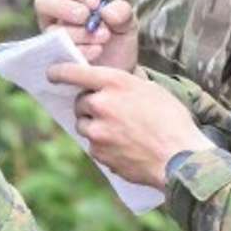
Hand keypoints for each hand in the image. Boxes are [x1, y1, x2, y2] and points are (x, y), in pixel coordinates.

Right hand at [34, 0, 137, 70]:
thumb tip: (106, 12)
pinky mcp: (54, 60)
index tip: (95, 4)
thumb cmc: (119, 43)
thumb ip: (122, 12)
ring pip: (52, 31)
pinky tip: (96, 53)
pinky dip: (77, 51)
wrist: (120, 73)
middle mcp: (58, 17)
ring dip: (78, 33)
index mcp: (74, 0)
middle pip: (44, 2)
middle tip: (86, 17)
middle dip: (64, 8)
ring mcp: (52, 40)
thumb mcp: (128, 24)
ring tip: (103, 40)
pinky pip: (55, 54)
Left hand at [47, 63, 211, 189]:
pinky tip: (125, 147)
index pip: (74, 73)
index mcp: (115, 83)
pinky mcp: (98, 153)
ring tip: (121, 132)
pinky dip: (103, 146)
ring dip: (96, 127)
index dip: (60, 72)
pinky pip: (93, 146)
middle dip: (90, 106)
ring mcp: (97, 131)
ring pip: (84, 126)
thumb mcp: (152, 90)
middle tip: (110, 112)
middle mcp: (101, 104)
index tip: (52, 74)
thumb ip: (127, 85)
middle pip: (80, 103)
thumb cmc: (172, 121)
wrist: (179, 158)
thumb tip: (114, 85)